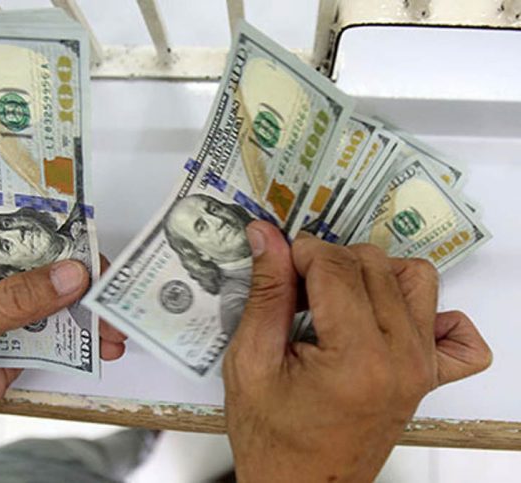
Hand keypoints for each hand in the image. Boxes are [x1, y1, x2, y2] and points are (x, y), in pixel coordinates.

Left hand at [0, 216, 125, 457]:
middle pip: (41, 255)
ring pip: (56, 292)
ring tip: (114, 324)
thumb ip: (12, 301)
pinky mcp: (20, 336)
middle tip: (109, 284)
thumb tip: (70, 275)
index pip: (4, 217)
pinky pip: (59, 328)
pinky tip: (103, 345)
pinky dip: (84, 336)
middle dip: (79, 269)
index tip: (84, 223)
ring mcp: (5, 302)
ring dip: (87, 306)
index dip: (44, 216)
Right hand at [223, 222, 490, 481]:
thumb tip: (266, 236)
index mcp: (356, 359)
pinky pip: (458, 332)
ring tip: (336, 299)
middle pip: (374, 264)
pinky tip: (389, 321)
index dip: (299, 252)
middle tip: (296, 290)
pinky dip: (431, 314)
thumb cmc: (272, 438)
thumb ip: (266, 292)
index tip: (277, 263)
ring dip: (373, 274)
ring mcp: (423, 368)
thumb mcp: (250, 361)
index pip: (336, 266)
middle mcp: (402, 359)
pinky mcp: (430, 377)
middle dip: (328, 262)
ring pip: (415, 278)